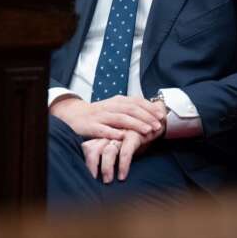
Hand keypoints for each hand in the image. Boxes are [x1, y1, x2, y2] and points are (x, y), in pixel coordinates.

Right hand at [50, 94, 166, 140]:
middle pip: (132, 110)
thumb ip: (131, 108)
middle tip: (158, 126)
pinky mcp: (90, 127)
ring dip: (135, 124)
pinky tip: (123, 137)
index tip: (162, 116)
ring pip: (120, 119)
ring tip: (147, 131)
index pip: (137, 102)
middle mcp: (110, 106)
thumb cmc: (101, 113)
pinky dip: (113, 132)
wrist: (74, 115)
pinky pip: (103, 130)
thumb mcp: (116, 107)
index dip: (150, 108)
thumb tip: (154, 111)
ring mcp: (100, 116)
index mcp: (118, 100)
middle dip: (147, 117)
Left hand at [81, 127, 159, 182]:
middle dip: (92, 166)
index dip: (86, 161)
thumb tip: (103, 170)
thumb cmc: (137, 134)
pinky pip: (125, 153)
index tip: (87, 176)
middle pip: (94, 150)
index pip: (88, 146)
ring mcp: (121, 133)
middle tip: (92, 180)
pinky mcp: (133, 135)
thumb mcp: (121, 141)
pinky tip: (122, 176)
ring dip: (107, 168)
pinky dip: (122, 165)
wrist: (156, 119)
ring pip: (108, 152)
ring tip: (108, 181)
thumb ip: (111, 150)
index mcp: (104, 133)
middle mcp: (110, 133)